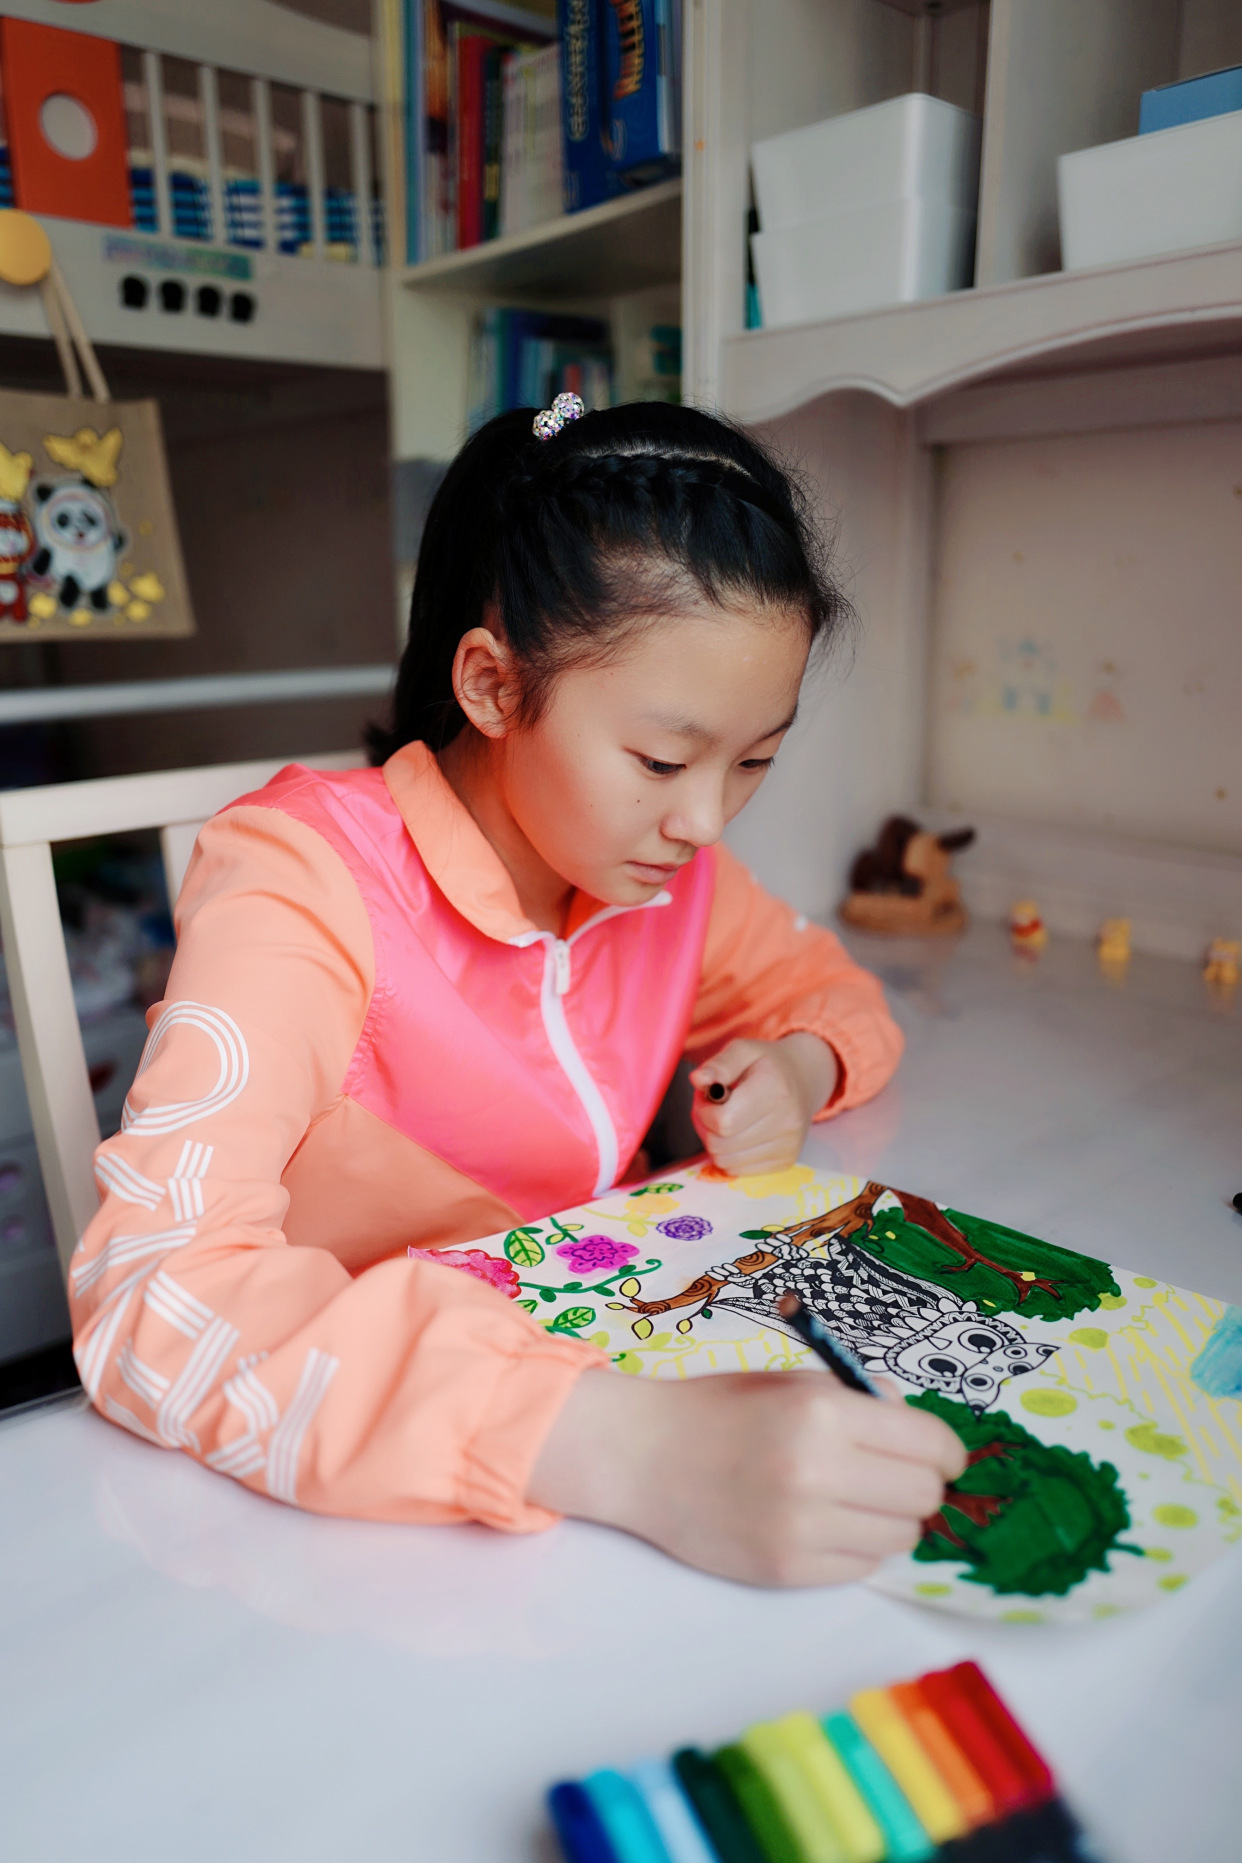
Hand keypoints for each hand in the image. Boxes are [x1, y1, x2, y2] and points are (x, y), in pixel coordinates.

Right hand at [528, 1367, 966, 1586]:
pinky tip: (827, 1523)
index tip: (942, 1455)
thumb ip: (860, 1400)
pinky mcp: (786, 1569)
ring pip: (900, 1536)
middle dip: (920, 1483)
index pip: (930, 1444)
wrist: (642, 1456)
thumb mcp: (791, 1381)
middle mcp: (818, 1472)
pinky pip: (862, 1567)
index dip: (946, 1450)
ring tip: (854, 1498)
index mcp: (823, 1413)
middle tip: (893, 1474)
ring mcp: (802, 1528)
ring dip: (890, 1518)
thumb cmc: (720, 1409)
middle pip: (923, 1495)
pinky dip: (858, 1547)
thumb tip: (920, 1431)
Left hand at [689, 1033, 838, 1174]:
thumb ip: (720, 1064)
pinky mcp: (786, 1161)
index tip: (706, 1098)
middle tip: (710, 1109)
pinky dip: (729, 1155)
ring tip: (723, 1120)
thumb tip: (698, 1080)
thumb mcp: (743, 1050)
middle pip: (721, 1145)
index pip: (724, 1121)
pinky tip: (735, 1135)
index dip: (703, 1112)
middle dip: (705, 1127)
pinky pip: (738, 1170)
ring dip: (714, 1143)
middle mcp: (787, 1121)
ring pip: (726, 1161)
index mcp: (775, 1090)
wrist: (804, 1079)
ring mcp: (789, 1145)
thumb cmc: (768, 1064)